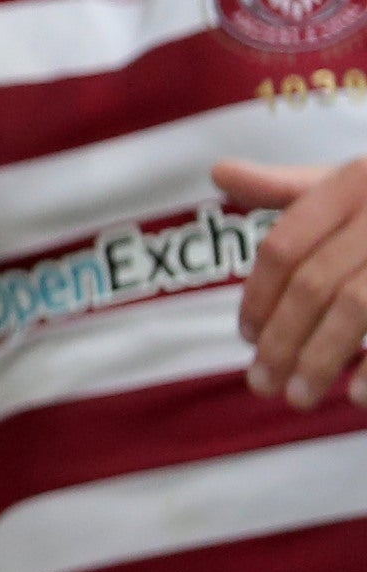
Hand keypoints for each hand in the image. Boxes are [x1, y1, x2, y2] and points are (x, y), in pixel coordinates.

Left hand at [215, 157, 366, 404]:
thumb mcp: (359, 181)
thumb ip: (294, 187)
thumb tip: (218, 173)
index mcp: (358, 179)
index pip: (285, 246)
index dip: (258, 296)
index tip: (246, 336)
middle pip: (315, 283)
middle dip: (282, 340)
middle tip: (260, 384)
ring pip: (356, 306)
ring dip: (321, 359)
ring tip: (297, 398)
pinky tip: (355, 397)